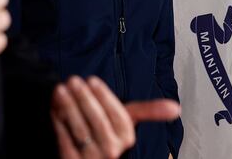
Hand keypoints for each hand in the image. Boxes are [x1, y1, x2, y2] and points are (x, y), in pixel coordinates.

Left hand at [51, 76, 179, 158]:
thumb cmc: (107, 134)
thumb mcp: (126, 121)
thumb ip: (147, 111)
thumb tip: (177, 108)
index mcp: (127, 138)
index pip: (118, 117)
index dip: (104, 98)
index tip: (92, 80)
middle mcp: (112, 151)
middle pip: (98, 123)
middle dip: (84, 99)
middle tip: (73, 80)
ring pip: (80, 131)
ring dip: (69, 108)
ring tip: (60, 89)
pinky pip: (64, 140)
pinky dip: (58, 122)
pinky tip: (54, 106)